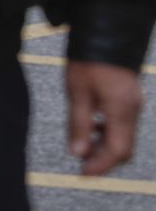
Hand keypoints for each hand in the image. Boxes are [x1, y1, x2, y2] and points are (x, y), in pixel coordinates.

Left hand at [66, 60, 143, 175]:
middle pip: (124, 148)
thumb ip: (79, 125)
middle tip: (81, 165)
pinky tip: (91, 128)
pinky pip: (123, 125)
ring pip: (124, 137)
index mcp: (121, 111)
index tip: (83, 174)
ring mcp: (134, 105)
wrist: (104, 35)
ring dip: (105, 147)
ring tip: (82, 147)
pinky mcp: (130, 100)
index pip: (118, 150)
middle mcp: (133, 111)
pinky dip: (108, 133)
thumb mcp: (77, 93)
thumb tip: (78, 154)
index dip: (101, 165)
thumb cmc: (88, 62)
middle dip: (104, 160)